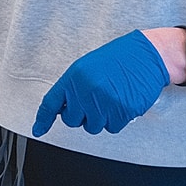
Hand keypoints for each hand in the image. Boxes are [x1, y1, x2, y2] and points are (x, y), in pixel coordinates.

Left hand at [33, 30, 169, 137]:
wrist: (147, 55)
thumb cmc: (119, 59)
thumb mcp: (88, 67)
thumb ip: (73, 87)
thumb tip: (62, 108)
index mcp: (74, 77)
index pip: (52, 102)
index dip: (43, 119)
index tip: (38, 130)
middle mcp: (86, 90)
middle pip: (73, 121)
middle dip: (82, 115)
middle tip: (95, 101)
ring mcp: (104, 102)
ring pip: (93, 127)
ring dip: (101, 118)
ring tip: (111, 98)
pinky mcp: (121, 111)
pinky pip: (112, 127)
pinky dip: (117, 119)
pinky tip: (122, 102)